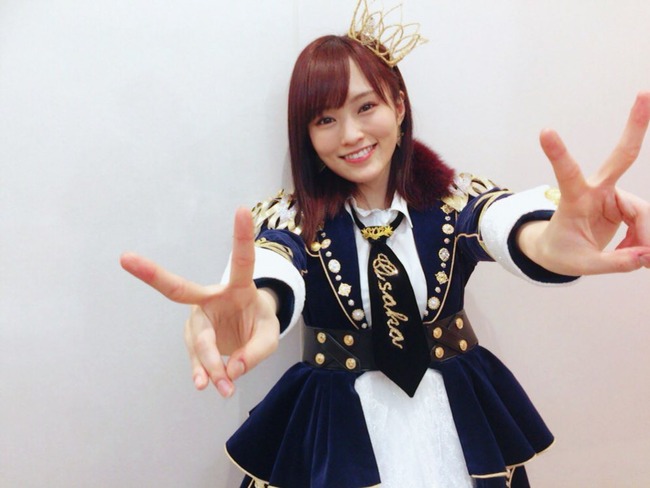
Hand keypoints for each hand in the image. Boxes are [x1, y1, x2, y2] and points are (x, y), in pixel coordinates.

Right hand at [120, 207, 279, 396]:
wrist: (247, 333)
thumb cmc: (259, 323)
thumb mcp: (269, 335)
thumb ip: (256, 351)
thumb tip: (232, 370)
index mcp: (239, 286)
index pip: (241, 259)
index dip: (241, 236)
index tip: (241, 208)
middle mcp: (211, 297)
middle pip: (181, 289)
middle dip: (152, 273)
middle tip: (126, 259)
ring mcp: (198, 319)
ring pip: (197, 339)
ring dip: (210, 363)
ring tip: (222, 386)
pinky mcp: (195, 340)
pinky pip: (196, 357)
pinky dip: (203, 371)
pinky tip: (204, 383)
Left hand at [518, 92, 649, 274]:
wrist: (557, 251)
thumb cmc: (561, 252)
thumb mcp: (581, 265)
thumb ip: (614, 263)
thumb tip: (647, 256)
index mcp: (573, 200)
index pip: (566, 173)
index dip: (558, 153)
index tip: (545, 131)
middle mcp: (595, 190)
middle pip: (621, 157)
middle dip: (636, 126)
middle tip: (644, 94)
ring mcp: (612, 195)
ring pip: (642, 213)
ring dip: (644, 238)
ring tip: (639, 261)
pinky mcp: (623, 204)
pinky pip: (643, 222)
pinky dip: (643, 242)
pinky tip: (635, 255)